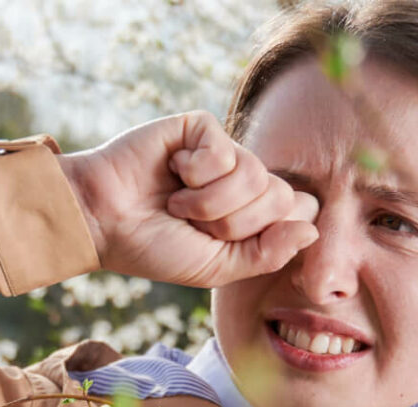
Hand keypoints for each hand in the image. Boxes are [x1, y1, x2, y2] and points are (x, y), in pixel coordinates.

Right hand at [57, 111, 318, 287]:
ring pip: (255, 175)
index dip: (265, 235)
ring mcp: (225, 151)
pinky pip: (226, 151)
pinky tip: (172, 172)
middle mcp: (245, 180)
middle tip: (194, 225)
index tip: (223, 244)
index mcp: (254, 213)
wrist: (104, 222)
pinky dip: (195, 174)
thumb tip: (313, 228)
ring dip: (209, 202)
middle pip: (281, 196)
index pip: (298, 214)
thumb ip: (268, 254)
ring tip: (177, 204)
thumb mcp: (218, 267)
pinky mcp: (202, 128)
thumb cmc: (155, 248)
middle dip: (234, 224)